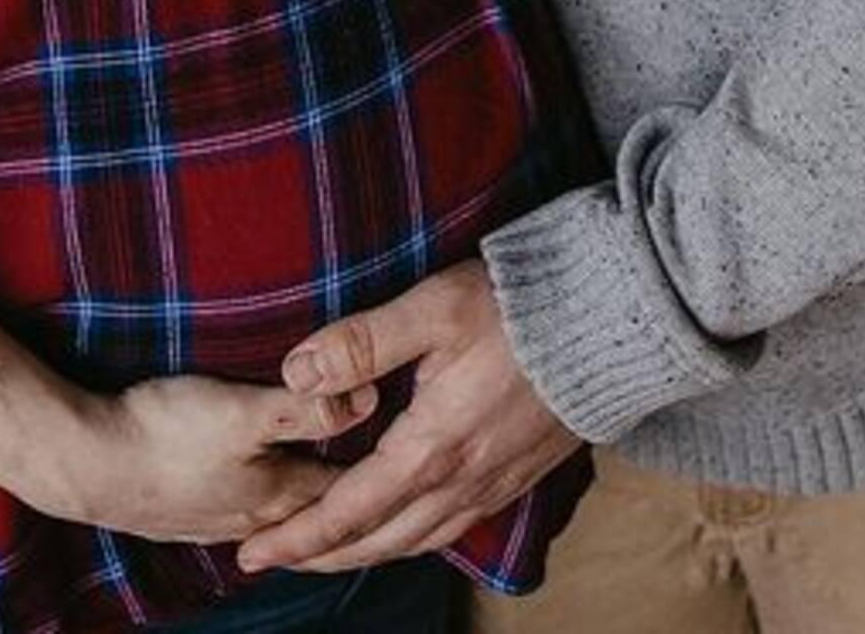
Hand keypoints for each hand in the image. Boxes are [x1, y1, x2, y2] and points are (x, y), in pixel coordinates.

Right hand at [32, 373, 376, 544]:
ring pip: (283, 515)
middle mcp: (257, 516)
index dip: (387, 471)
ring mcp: (219, 519)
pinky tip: (264, 498)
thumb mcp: (242, 411)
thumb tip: (372, 397)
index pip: (352, 489)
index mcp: (281, 493)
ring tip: (340, 501)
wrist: (85, 465)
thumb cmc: (163, 432)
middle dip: (356, 501)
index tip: (419, 455)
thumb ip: (306, 405)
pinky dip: (272, 505)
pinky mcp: (186, 511)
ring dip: (313, 506)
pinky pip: (247, 511)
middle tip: (394, 493)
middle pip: (321, 511)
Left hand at [234, 261, 581, 573]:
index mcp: (432, 447)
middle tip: (272, 557)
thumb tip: (295, 372)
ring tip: (325, 550)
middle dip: (320, 555)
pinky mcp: (519, 476)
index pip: (347, 511)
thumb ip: (361, 343)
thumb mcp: (433, 309)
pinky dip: (410, 539)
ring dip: (364, 552)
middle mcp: (463, 481)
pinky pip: (452, 529)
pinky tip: (400, 526)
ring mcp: (495, 484)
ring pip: (416, 542)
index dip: (296, 537)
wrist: (614, 321)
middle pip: (377, 541)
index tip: (251, 553)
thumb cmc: (520, 308)